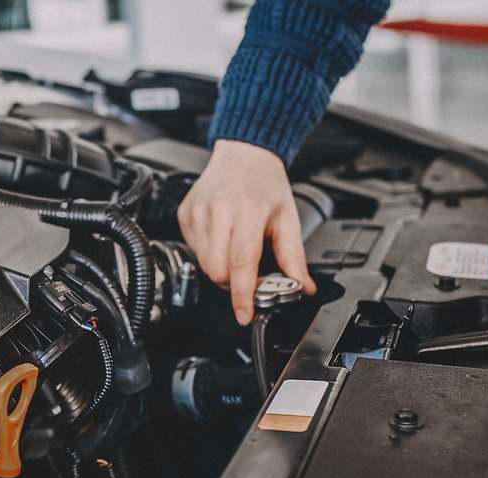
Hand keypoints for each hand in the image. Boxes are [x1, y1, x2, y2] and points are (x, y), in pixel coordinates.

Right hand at [177, 139, 316, 325]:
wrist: (243, 154)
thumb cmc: (265, 184)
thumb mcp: (287, 218)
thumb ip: (294, 257)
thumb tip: (302, 287)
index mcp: (247, 210)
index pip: (241, 262)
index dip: (242, 294)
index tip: (245, 314)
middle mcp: (219, 210)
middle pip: (218, 270)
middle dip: (232, 282)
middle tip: (247, 273)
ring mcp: (198, 212)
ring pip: (204, 264)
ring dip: (221, 269)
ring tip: (235, 250)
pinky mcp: (185, 214)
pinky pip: (194, 251)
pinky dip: (209, 254)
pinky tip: (221, 237)